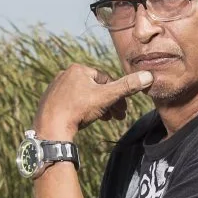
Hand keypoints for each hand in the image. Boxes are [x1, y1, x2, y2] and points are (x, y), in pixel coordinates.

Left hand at [35, 63, 151, 139]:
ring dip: (95, 107)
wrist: (51, 128)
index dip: (117, 95)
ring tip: (102, 119)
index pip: (105, 80)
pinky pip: (70, 103)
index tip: (122, 110)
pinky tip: (83, 120)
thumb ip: (127, 87)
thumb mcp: (107, 97)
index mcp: (79, 69)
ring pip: (82, 96)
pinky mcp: (49, 100)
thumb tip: (148, 76)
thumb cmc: (78, 110)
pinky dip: (79, 110)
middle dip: (107, 103)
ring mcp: (55, 87)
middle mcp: (65, 74)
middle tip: (116, 117)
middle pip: (94, 88)